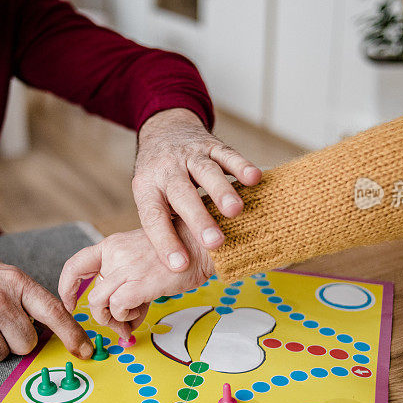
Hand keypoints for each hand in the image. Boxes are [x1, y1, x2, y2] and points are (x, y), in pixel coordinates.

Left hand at [58, 220, 213, 338]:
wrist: (202, 245)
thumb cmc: (179, 253)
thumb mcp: (143, 258)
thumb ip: (128, 281)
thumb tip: (122, 313)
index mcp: (113, 245)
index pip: (76, 265)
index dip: (68, 288)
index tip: (72, 304)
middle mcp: (114, 254)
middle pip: (92, 295)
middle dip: (105, 317)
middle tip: (123, 322)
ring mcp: (125, 268)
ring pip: (99, 304)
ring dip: (115, 319)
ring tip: (135, 315)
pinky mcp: (138, 283)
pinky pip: (118, 308)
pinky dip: (127, 317)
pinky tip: (143, 309)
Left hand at [134, 108, 260, 271]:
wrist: (165, 131)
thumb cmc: (160, 180)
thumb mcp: (150, 199)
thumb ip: (165, 228)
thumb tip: (180, 271)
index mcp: (147, 188)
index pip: (153, 217)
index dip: (165, 242)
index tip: (179, 266)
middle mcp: (167, 170)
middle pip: (181, 195)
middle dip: (198, 219)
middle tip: (213, 243)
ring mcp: (190, 155)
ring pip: (206, 172)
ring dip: (222, 191)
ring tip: (235, 211)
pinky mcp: (211, 145)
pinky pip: (227, 154)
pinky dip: (241, 165)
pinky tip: (254, 178)